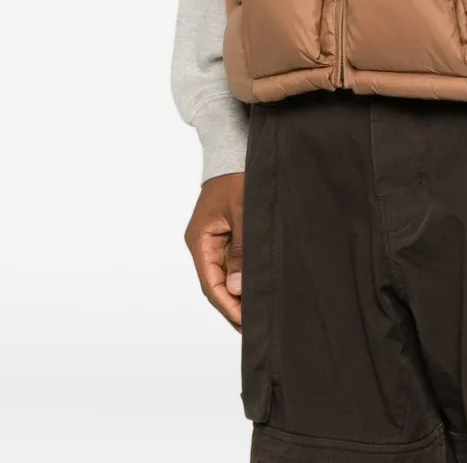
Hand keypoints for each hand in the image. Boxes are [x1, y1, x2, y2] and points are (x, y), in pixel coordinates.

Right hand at [184, 172, 244, 329]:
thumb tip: (237, 288)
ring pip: (225, 274)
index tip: (245, 323)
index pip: (211, 283)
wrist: (236, 149)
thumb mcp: (243, 212)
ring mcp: (214, 239)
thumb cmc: (238, 176)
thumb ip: (241, 250)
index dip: (228, 305)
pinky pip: (233, 261)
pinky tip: (256, 287)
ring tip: (258, 311)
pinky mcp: (227, 233)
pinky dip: (242, 275)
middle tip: (254, 324)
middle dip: (234, 304)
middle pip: (217, 283)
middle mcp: (203, 243)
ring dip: (239, 292)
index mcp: (200, 240)